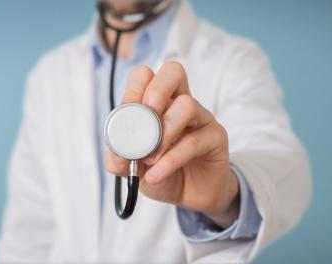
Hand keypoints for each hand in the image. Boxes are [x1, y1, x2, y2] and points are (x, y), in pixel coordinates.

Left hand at [104, 62, 238, 227]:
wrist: (190, 197)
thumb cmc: (162, 172)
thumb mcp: (133, 168)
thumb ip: (120, 160)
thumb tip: (115, 155)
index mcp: (158, 102)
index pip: (146, 76)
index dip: (133, 91)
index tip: (124, 119)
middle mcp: (180, 103)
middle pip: (173, 71)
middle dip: (156, 91)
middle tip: (143, 120)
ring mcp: (201, 117)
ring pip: (187, 105)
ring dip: (163, 132)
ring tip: (149, 158)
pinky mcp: (216, 137)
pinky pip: (194, 141)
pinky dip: (170, 160)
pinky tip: (156, 174)